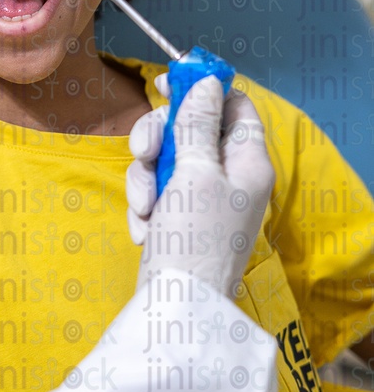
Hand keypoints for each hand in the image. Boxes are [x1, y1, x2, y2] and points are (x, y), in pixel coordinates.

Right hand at [126, 75, 273, 296]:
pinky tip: (145, 228)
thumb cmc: (193, 240)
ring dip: (145, 178)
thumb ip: (196, 124)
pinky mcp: (177, 216)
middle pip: (190, 128)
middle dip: (159, 138)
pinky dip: (144, 204)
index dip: (202, 89)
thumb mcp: (194, 172)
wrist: (174, 309)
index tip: (167, 82)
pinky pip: (154, 189)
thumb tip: (206, 83)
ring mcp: (202, 198)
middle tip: (144, 151)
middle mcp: (229, 176)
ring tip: (144, 206)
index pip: (234, 106)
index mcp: (248, 161)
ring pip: (165, 157)